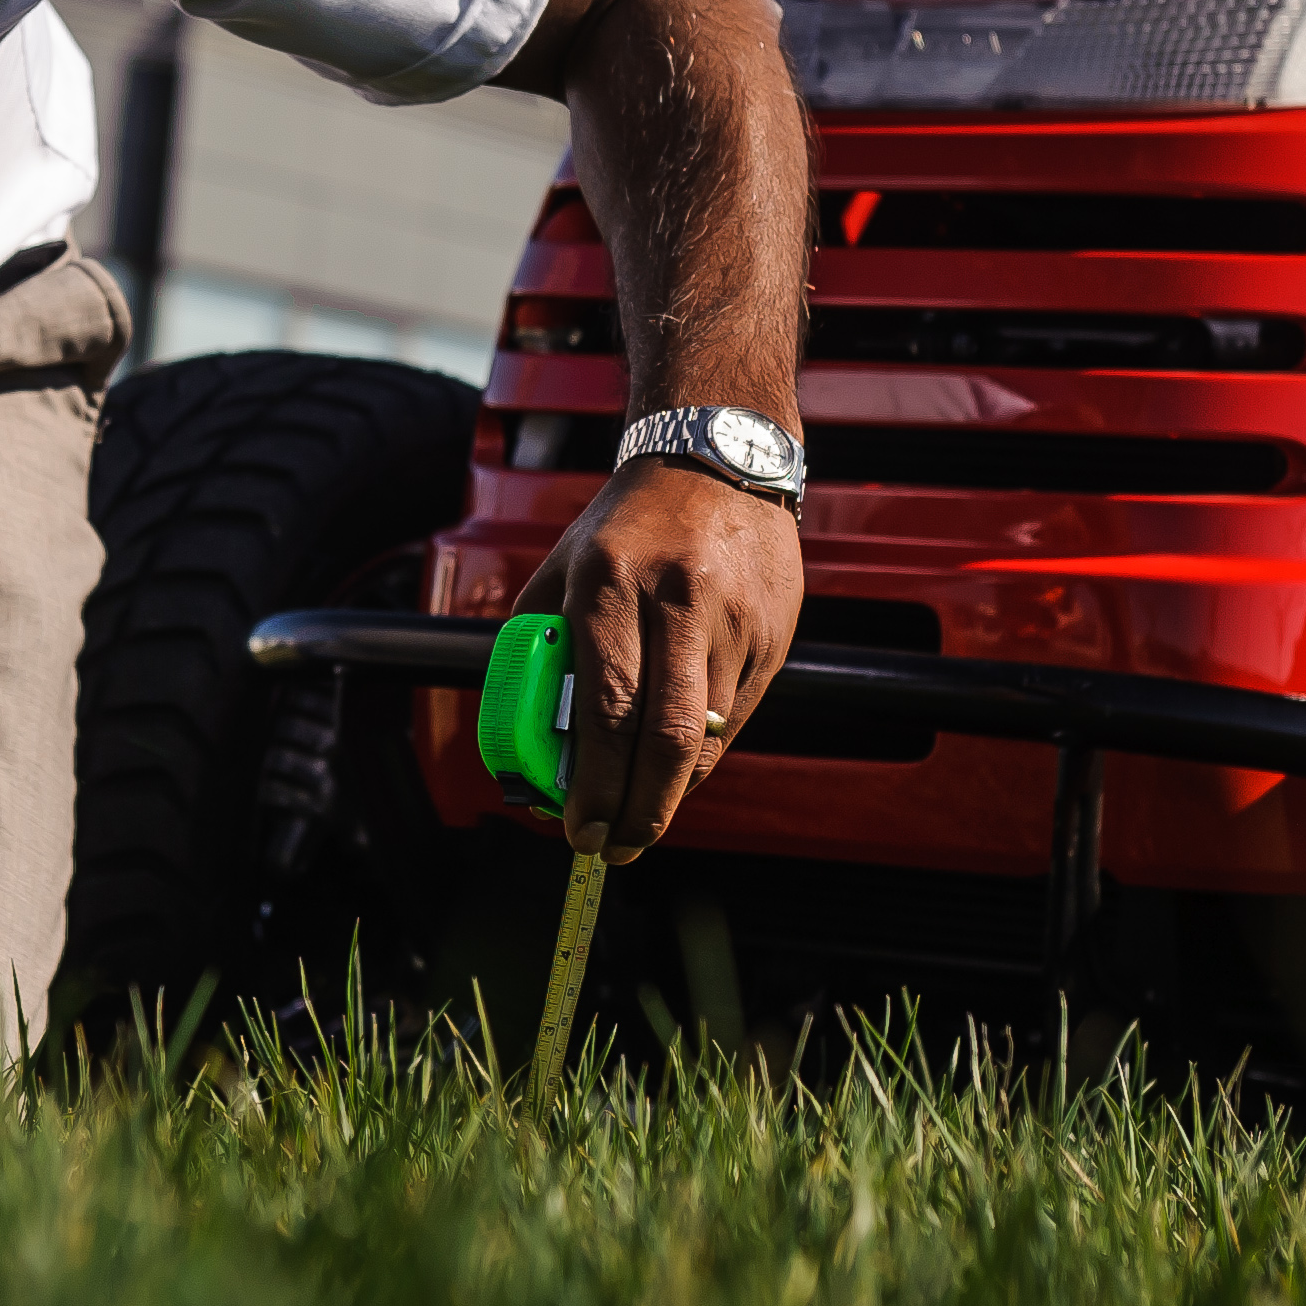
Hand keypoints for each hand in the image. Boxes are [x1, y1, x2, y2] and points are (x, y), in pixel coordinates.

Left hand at [515, 457, 803, 859]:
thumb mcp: (565, 569)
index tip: (579, 830)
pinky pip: (736, 717)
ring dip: (671, 792)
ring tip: (638, 816)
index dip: (595, 784)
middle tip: (614, 847)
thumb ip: (543, 649)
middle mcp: (677, 600)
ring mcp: (736, 619)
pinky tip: (677, 766)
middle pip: (666, 737)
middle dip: (639, 811)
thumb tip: (532, 744)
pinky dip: (703, 754)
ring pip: (707, 736)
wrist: (717, 458)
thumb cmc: (626, 526)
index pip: (607, 708)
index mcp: (610, 581)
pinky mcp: (773, 634)